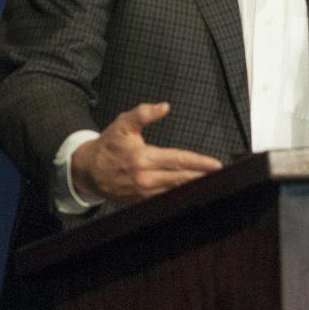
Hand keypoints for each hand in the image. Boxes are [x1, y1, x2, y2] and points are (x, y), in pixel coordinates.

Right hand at [71, 102, 221, 203]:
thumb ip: (143, 113)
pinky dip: (179, 197)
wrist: (88, 171)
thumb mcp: (123, 124)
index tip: (215, 164)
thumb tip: (164, 106)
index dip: (199, 162)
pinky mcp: (140, 202)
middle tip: (221, 175)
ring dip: (193, 187)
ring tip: (211, 184)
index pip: (179, 160)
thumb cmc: (107, 146)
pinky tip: (191, 194)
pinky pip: (165, 200)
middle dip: (202, 177)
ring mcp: (143, 193)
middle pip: (182, 179)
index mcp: (144, 158)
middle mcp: (146, 178)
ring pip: (175, 191)